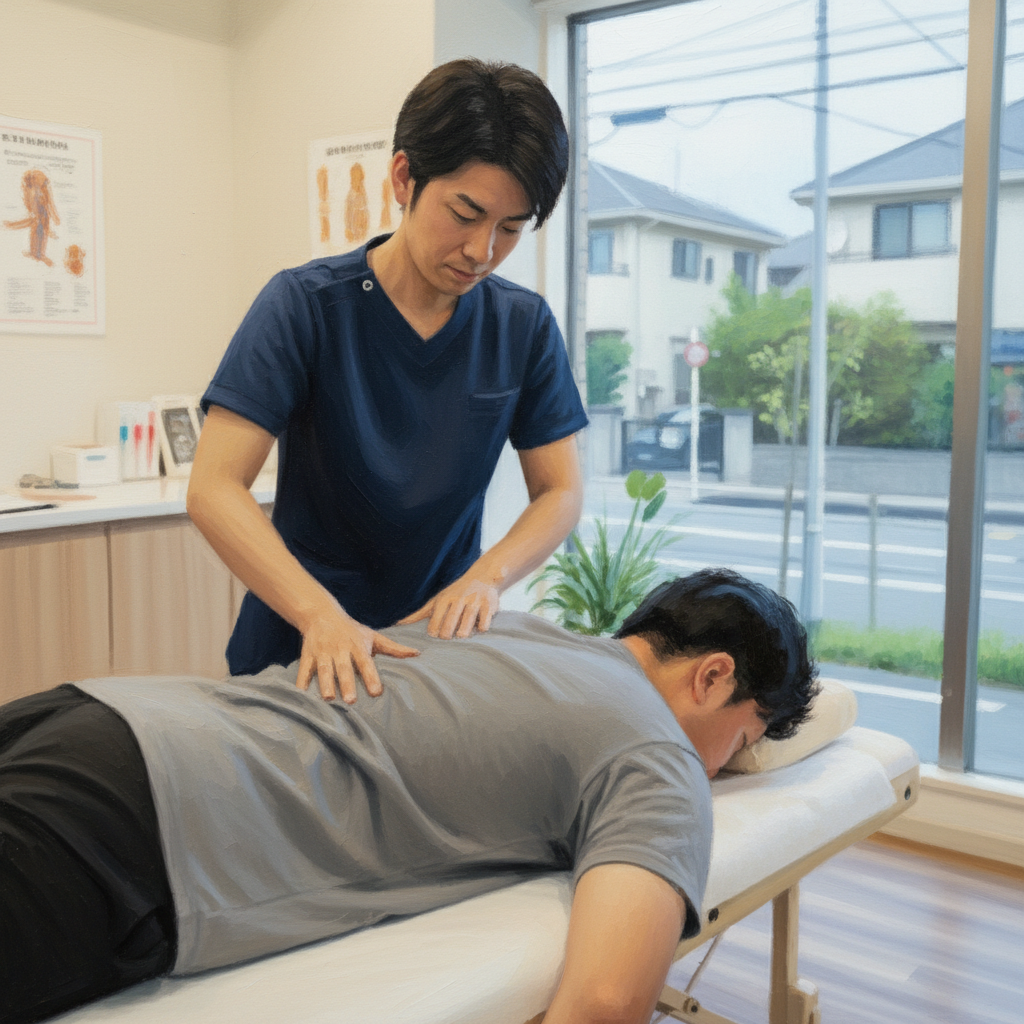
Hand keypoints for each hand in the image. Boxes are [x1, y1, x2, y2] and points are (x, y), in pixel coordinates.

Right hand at [296, 602, 418, 702]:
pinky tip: (301, 695)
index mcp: (357, 646)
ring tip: (329, 699)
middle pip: (343, 668)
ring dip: (325, 684)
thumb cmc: (352, 630)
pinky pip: (303, 669)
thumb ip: (393, 648)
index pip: (365, 662)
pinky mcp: (307, 655)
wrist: (322, 615)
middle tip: (352, 700)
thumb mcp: (373, 636)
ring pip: (323, 669)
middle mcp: (340, 649)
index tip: (376, 692)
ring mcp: (322, 652)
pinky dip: (301, 682)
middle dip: (346, 683)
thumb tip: (417, 653)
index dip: (371, 677)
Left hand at [397, 572, 499, 638]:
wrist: (483, 577)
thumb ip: (418, 614)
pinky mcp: (489, 606)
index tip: (439, 632)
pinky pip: (483, 626)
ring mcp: (474, 603)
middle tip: (452, 633)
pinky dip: (481, 628)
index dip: (436, 633)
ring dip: (464, 634)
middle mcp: (457, 600)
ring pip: (465, 630)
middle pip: (448, 631)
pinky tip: (479, 625)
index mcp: (443, 600)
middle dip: (449, 636)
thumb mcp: (436, 601)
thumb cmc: (455, 594)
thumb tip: (396, 623)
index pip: (433, 628)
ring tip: (464, 631)